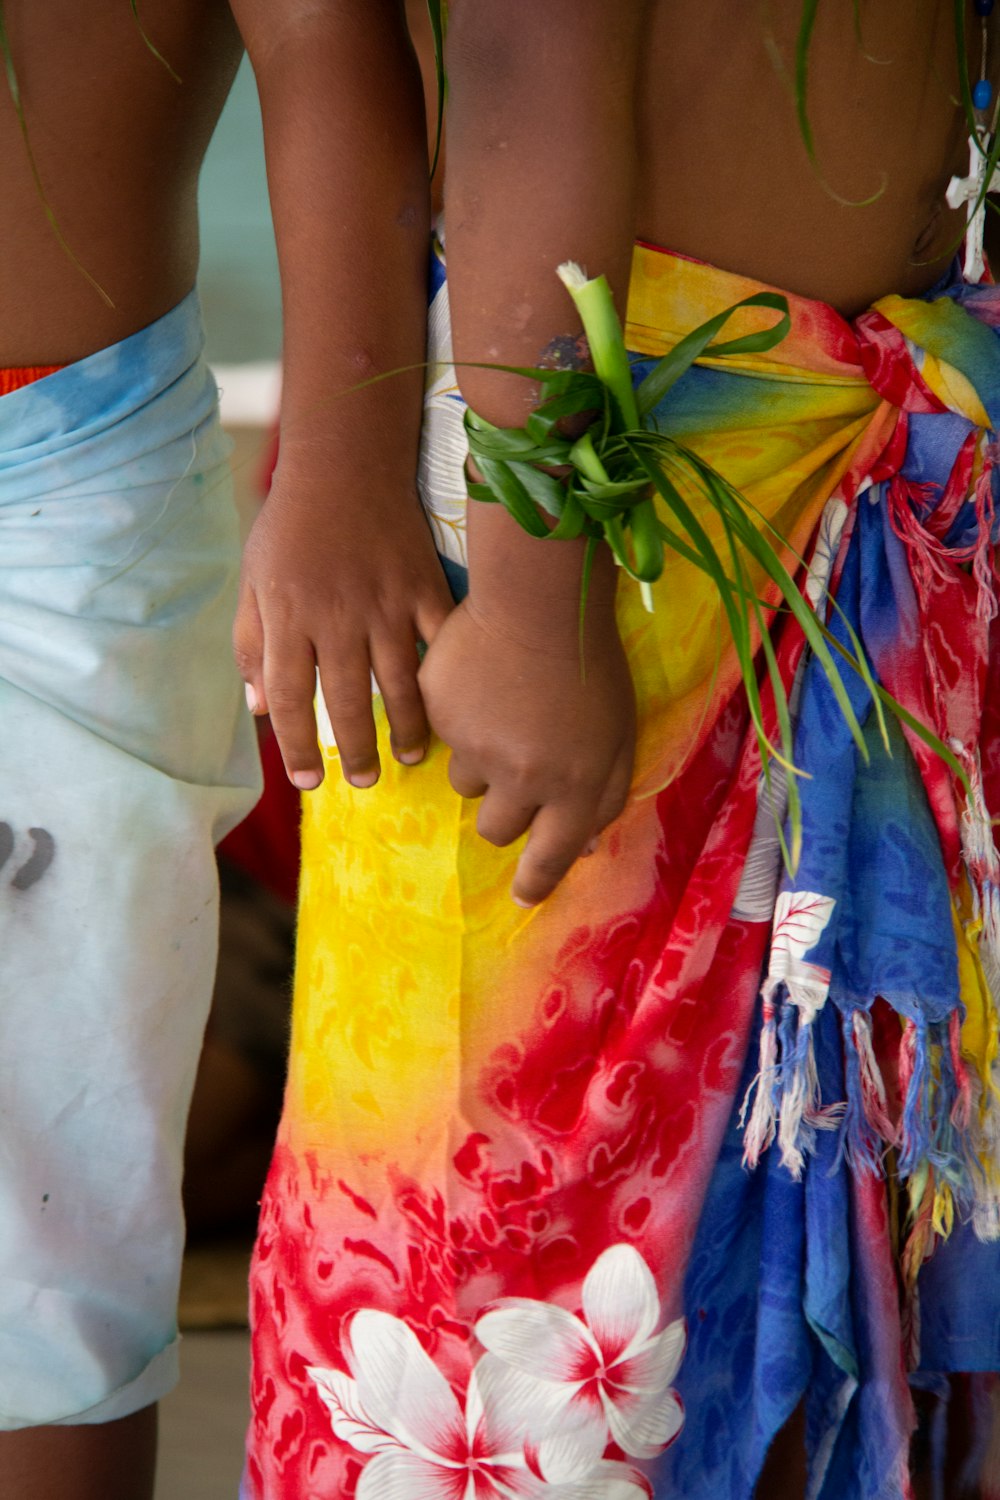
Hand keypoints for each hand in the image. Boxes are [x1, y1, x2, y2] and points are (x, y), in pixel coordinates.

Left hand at [234, 464, 453, 789]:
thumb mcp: (254, 580)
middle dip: (355, 753)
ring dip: (406, 729)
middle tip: (364, 782)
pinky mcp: (423, 587)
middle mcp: (334, 617)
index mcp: (287, 617)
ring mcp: (384, 604)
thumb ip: (252, 645)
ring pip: (397, 684)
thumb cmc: (292, 524)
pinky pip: (439, 643)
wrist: (345, 463)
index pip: (287, 700)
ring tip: (409, 756)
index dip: (296, 748)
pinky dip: (445, 676)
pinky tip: (452, 703)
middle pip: (343, 704)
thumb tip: (259, 710)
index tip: (308, 781)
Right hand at [418, 595, 635, 904]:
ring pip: (466, 783)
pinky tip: (483, 682)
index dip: (534, 883)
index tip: (523, 897)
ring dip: (481, 761)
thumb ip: (605, 796)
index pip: (549, 857)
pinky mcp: (439, 715)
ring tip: (503, 711)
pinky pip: (442, 736)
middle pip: (496, 829)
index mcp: (573, 786)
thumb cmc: (594, 667)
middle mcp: (522, 778)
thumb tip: (583, 847)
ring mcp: (475, 747)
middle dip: (506, 810)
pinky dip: (460, 718)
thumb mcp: (621, 735)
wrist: (540, 599)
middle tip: (518, 768)